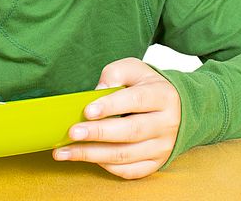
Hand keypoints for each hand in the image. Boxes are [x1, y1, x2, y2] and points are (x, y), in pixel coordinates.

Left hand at [53, 57, 180, 179]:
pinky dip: (106, 166)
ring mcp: (162, 146)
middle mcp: (167, 123)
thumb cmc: (146, 86)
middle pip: (131, 131)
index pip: (137, 100)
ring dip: (93, 154)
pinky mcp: (156, 163)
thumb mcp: (133, 69)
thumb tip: (97, 93)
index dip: (111, 106)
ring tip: (66, 151)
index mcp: (163, 96)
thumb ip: (114, 75)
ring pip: (126, 155)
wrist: (174, 106)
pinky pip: (129, 170)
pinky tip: (87, 158)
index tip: (88, 110)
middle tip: (73, 133)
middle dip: (98, 133)